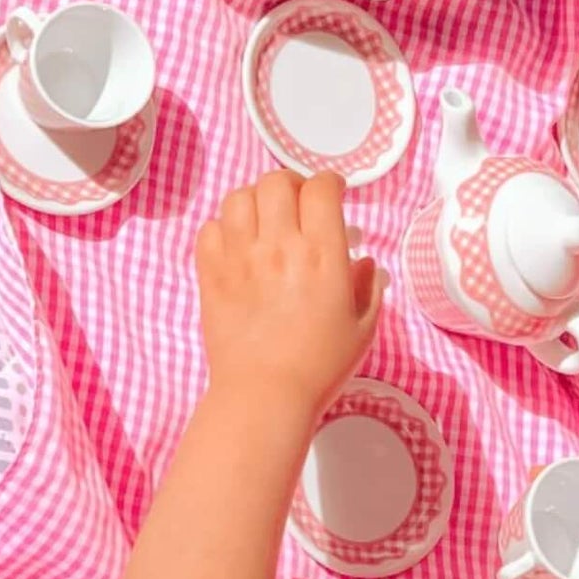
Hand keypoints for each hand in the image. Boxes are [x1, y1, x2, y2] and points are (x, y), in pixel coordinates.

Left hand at [194, 171, 381, 412]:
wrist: (264, 397)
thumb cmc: (319, 366)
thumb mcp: (362, 328)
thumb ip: (368, 288)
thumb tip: (363, 262)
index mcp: (322, 253)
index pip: (321, 188)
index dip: (329, 184)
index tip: (332, 196)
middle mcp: (279, 245)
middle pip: (276, 181)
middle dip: (291, 184)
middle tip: (297, 204)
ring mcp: (240, 257)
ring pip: (239, 197)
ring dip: (255, 200)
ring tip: (264, 219)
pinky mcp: (210, 274)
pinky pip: (210, 228)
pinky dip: (223, 227)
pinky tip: (237, 244)